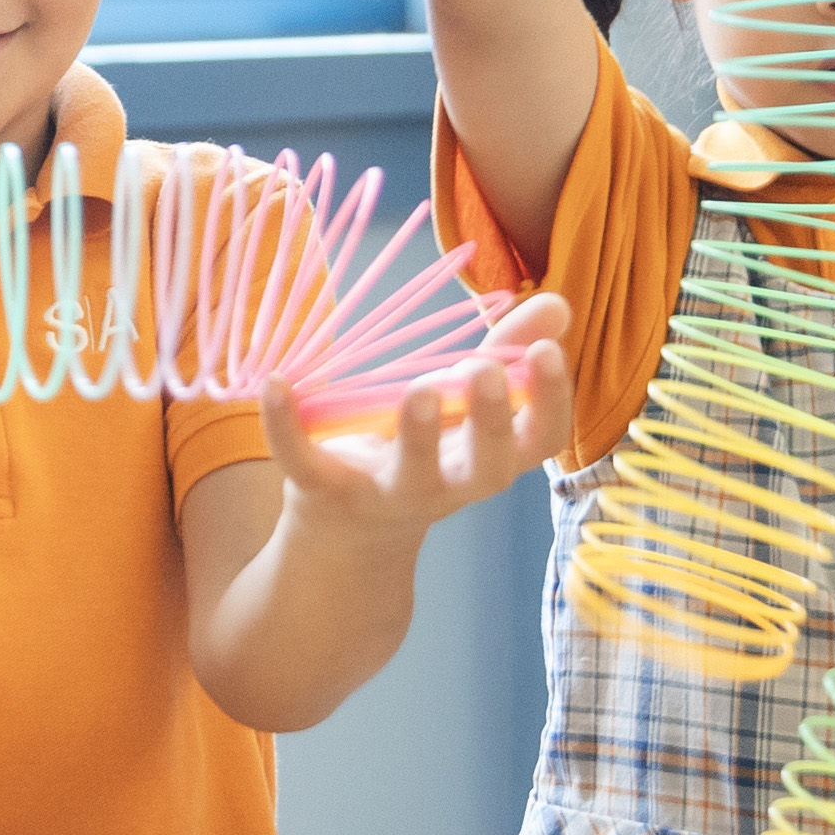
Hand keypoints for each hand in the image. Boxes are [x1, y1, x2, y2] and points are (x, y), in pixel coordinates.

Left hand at [261, 298, 572, 541]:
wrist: (351, 530)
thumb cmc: (425, 447)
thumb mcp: (466, 403)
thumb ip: (509, 353)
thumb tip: (559, 304)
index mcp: (489, 457)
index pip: (540, 439)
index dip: (551, 399)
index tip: (549, 351)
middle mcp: (450, 483)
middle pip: (486, 467)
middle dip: (488, 420)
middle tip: (483, 371)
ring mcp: (387, 492)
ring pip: (411, 475)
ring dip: (417, 435)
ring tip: (418, 391)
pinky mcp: (326, 492)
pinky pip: (305, 463)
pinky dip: (285, 426)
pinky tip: (275, 384)